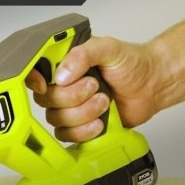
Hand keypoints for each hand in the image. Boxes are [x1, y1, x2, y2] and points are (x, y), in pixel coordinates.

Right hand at [25, 37, 159, 141]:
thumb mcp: (108, 48)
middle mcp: (61, 86)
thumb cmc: (132, 63)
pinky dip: (83, 131)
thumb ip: (84, 54)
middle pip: (44, 100)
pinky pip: (67, 136)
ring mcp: (68, 108)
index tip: (45, 84)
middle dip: (72, 97)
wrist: (152, 85)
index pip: (32, 72)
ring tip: (104, 102)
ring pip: (56, 119)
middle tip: (96, 86)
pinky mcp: (78, 126)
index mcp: (62, 64)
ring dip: (82, 113)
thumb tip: (61, 76)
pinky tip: (99, 123)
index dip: (32, 81)